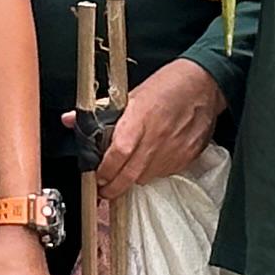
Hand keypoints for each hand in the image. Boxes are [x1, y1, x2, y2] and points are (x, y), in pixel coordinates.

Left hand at [95, 54, 223, 199]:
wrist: (205, 85)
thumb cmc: (168, 85)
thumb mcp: (131, 94)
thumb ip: (100, 112)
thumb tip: (69, 119)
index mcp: (139, 119)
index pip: (117, 154)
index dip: (104, 170)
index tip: (96, 177)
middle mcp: (156, 138)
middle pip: (129, 174)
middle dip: (113, 188)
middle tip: (104, 190)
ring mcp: (173, 150)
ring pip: (145, 177)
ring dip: (132, 180)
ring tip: (124, 175)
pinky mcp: (187, 157)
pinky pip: (163, 173)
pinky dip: (152, 173)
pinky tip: (148, 164)